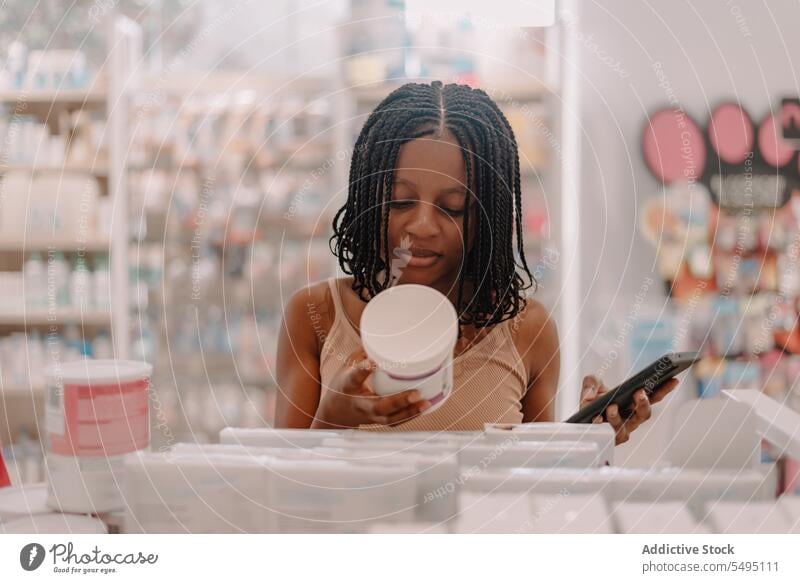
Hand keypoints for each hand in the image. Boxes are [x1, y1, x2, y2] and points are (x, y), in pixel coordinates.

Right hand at [312, 348, 431, 428]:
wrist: (335, 413)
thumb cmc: (342, 387)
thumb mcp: (346, 367)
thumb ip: (362, 354)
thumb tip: (380, 337)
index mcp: (348, 386)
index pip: (355, 378)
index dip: (363, 370)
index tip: (373, 361)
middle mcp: (359, 403)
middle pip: (379, 406)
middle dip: (398, 401)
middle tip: (416, 393)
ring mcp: (369, 415)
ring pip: (390, 419)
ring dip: (409, 412)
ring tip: (426, 403)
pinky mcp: (378, 421)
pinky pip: (395, 421)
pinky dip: (410, 415)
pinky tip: (423, 408)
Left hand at [579, 374, 678, 444]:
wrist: (580, 422)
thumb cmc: (592, 405)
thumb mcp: (592, 387)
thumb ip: (593, 381)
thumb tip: (593, 381)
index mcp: (634, 405)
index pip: (653, 397)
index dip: (664, 389)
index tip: (673, 379)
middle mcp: (631, 419)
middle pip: (644, 414)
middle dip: (644, 404)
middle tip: (640, 393)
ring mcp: (620, 430)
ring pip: (625, 427)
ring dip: (618, 417)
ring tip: (611, 407)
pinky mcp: (607, 438)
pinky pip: (606, 433)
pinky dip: (600, 424)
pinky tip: (596, 417)